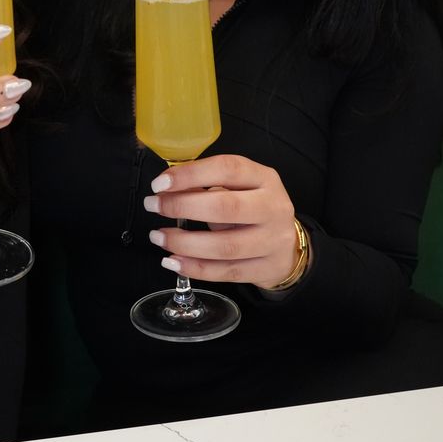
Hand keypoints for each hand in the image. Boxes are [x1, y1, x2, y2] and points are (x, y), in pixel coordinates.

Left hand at [143, 154, 301, 290]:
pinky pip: (226, 272)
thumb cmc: (254, 208)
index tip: (160, 183)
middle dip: (183, 207)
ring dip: (185, 243)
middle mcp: (273, 208)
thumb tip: (169, 187)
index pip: (228, 169)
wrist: (288, 246)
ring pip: (225, 247)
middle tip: (154, 206)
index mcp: (265, 178)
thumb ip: (209, 184)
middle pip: (227, 208)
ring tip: (159, 236)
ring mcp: (273, 241)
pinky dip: (195, 268)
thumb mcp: (240, 187)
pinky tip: (173, 261)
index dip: (191, 174)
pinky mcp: (266, 269)